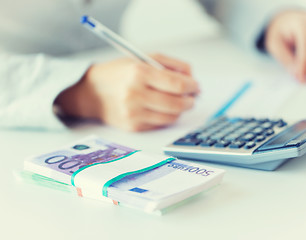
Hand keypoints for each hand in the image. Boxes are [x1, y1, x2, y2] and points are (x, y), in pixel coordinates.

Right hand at [55, 54, 199, 130]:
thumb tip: (192, 78)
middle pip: (177, 103)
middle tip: (192, 96)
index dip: (191, 86)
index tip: (196, 86)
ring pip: (171, 117)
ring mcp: (133, 113)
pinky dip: (167, 116)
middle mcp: (135, 94)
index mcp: (138, 73)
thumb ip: (171, 65)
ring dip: (181, 110)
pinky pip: (160, 124)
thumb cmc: (120, 73)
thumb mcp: (143, 59)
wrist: (92, 93)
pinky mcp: (133, 127)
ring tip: (180, 102)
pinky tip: (163, 108)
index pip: (176, 84)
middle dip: (190, 100)